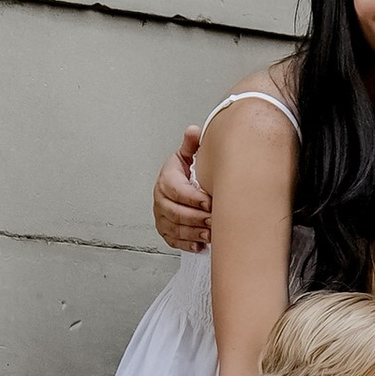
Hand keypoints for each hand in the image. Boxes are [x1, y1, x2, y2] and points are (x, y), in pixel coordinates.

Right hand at [155, 127, 210, 256]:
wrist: (173, 184)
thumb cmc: (182, 172)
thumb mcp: (185, 156)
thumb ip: (191, 145)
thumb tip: (194, 131)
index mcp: (165, 180)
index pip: (176, 191)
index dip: (193, 198)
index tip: (209, 201)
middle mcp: (160, 200)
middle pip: (176, 212)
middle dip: (196, 218)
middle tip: (214, 219)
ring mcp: (161, 216)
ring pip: (175, 228)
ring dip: (194, 232)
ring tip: (211, 233)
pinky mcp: (165, 230)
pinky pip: (173, 240)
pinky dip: (187, 244)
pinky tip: (200, 244)